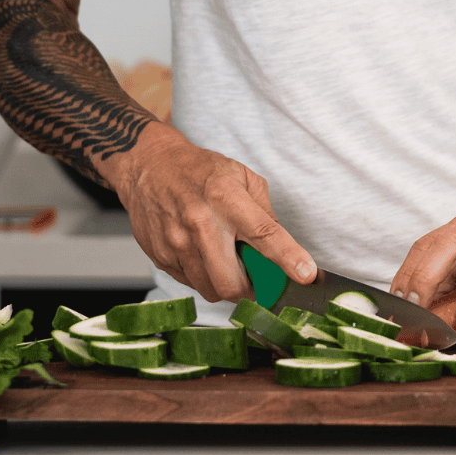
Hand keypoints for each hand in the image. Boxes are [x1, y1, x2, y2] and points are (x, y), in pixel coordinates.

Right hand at [103, 122, 314, 304]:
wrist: (148, 165)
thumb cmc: (199, 169)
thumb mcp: (240, 176)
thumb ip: (264, 211)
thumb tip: (283, 247)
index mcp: (227, 198)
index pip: (265, 234)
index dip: (289, 258)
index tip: (307, 275)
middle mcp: (201, 223)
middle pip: (232, 282)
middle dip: (250, 289)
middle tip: (254, 275)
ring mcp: (177, 243)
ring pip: (211, 290)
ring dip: (226, 284)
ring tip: (224, 258)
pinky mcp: (160, 257)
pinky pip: (190, 284)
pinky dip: (203, 277)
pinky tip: (202, 253)